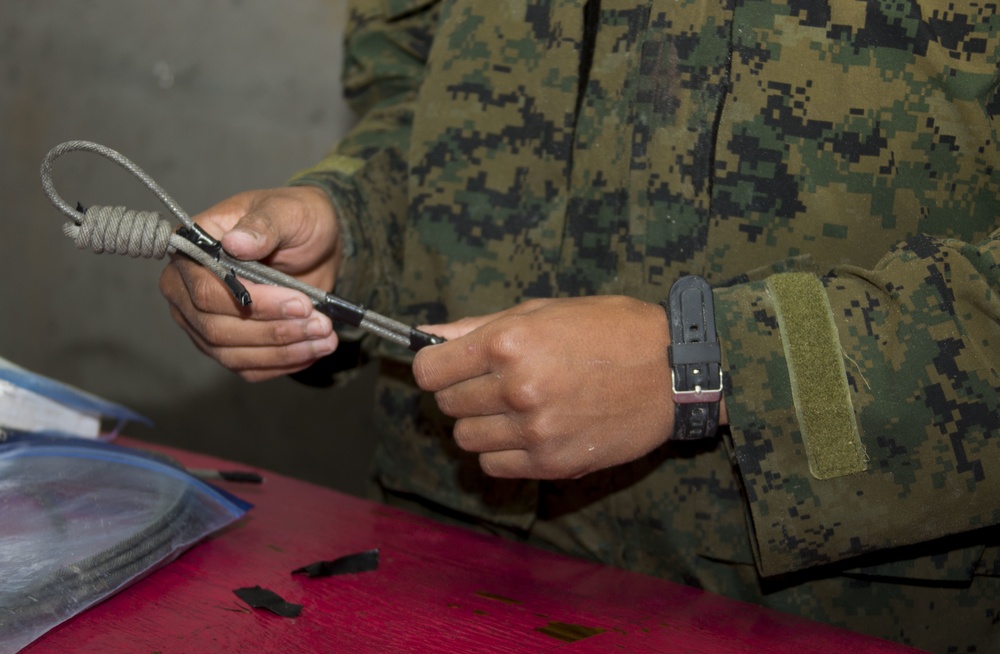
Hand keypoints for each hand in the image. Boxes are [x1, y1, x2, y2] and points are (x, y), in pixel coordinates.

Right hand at [159, 186, 340, 380]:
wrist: (316, 243)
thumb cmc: (294, 219)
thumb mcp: (285, 211)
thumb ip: (262, 226)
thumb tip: (237, 242)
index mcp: (192, 250)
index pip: (207, 290)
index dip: (254, 303)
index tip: (299, 303)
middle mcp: (187, 289)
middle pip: (216, 328)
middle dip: (274, 331)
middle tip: (320, 323)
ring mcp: (203, 320)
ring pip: (231, 353)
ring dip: (283, 351)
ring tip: (326, 338)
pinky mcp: (227, 344)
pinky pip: (247, 367)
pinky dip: (282, 363)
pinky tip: (313, 351)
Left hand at [413, 296, 679, 478]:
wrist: (675, 372)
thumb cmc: (613, 330)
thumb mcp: (546, 310)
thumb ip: (482, 326)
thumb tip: (430, 335)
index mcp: (510, 341)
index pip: (429, 370)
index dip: (434, 366)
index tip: (447, 365)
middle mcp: (517, 387)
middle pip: (447, 404)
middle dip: (462, 391)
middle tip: (492, 382)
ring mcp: (535, 430)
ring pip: (467, 438)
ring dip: (481, 423)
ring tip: (513, 408)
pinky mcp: (553, 463)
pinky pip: (494, 465)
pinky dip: (502, 451)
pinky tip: (527, 432)